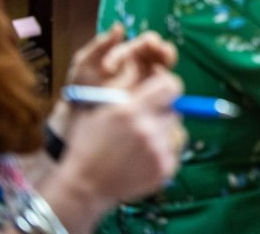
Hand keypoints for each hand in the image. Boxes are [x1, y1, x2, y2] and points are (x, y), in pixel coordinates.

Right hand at [41, 70, 183, 229]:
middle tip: (146, 121)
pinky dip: (162, 153)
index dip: (168, 85)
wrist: (83, 187)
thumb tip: (157, 72)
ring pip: (175, 131)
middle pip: (174, 110)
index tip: (162, 90)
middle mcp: (147, 129)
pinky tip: (141, 159)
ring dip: (163, 133)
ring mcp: (158, 151)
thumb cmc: (88, 146)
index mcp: (130, 110)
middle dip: (162, 113)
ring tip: (139, 144)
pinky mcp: (164, 168)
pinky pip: (174, 151)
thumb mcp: (99, 110)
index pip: (171, 86)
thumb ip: (128, 90)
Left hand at [50, 25, 177, 137]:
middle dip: (164, 54)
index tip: (152, 43)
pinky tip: (153, 94)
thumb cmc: (81, 89)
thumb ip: (100, 45)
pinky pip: (162, 97)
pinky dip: (162, 94)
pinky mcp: (149, 105)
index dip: (152, 42)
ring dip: (165, 72)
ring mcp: (147, 89)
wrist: (76, 118)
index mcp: (130, 56)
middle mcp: (143, 70)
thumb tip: (118, 27)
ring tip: (160, 71)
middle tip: (164, 52)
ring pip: (164, 76)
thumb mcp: (85, 65)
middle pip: (162, 58)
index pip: (148, 44)